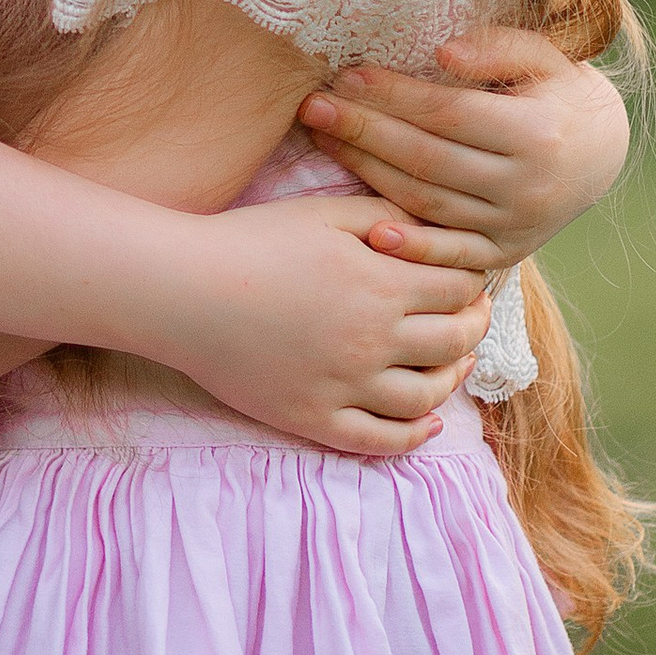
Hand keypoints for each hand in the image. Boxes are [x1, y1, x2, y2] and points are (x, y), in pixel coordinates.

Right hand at [165, 188, 493, 456]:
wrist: (183, 291)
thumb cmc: (251, 241)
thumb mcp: (323, 213)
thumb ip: (384, 218)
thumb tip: (434, 234)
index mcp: (380, 284)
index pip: (458, 289)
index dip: (472, 282)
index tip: (469, 279)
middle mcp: (373, 340)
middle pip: (453, 342)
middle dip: (472, 327)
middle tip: (471, 318)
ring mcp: (345, 385)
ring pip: (427, 397)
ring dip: (452, 380)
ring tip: (453, 364)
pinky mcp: (315, 418)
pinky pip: (380, 441)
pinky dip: (414, 437)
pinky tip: (426, 425)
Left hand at [297, 31, 628, 268]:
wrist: (602, 154)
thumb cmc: (558, 92)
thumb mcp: (545, 57)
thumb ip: (496, 48)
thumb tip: (441, 55)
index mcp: (537, 133)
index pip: (449, 114)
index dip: (395, 95)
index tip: (347, 75)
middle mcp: (527, 186)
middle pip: (428, 158)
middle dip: (365, 131)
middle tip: (314, 107)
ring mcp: (516, 225)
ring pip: (429, 202)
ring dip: (369, 174)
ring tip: (323, 142)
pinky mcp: (506, 253)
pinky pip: (452, 255)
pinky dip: (413, 248)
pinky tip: (370, 233)